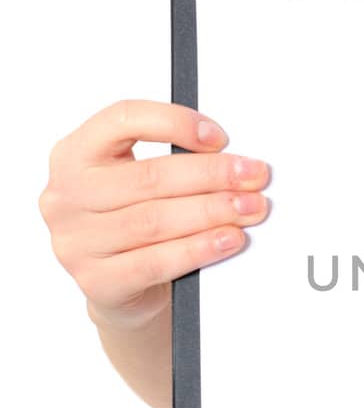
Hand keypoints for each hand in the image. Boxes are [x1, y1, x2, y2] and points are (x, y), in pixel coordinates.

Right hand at [38, 99, 271, 329]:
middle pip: (149, 177)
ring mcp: (76, 242)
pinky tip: (227, 240)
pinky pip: (156, 262)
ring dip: (212, 212)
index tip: (219, 137)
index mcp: (74, 154)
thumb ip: (170, 161)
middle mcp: (67, 195)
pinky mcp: (97, 281)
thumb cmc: (134, 221)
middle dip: (211, 175)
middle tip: (252, 176)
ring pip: (155, 220)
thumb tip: (230, 158)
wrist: (121, 288)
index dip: (175, 123)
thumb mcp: (138, 182)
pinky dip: (199, 249)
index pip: (123, 120)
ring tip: (249, 208)